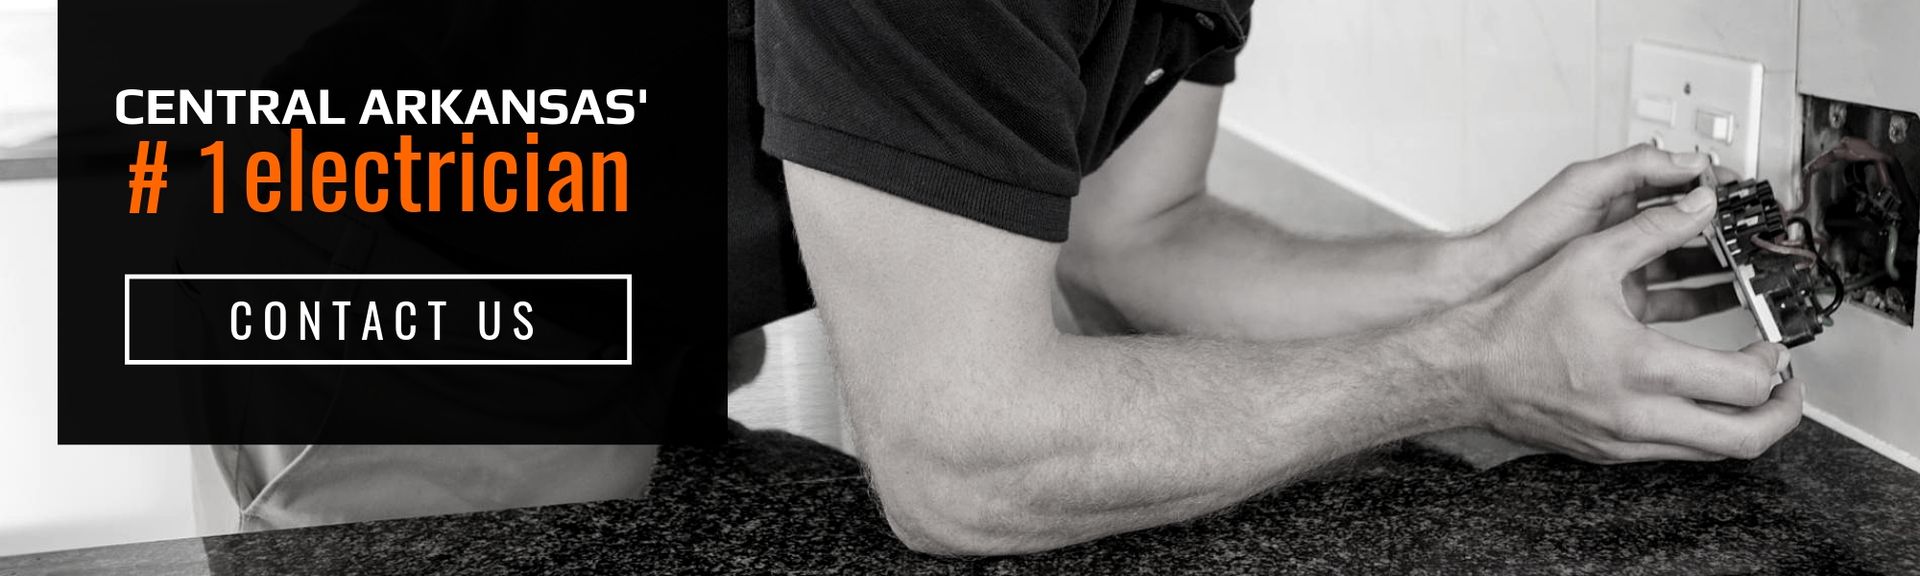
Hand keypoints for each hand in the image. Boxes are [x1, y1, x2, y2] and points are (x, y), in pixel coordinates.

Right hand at [1449, 185, 1803, 462]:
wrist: (1464, 368)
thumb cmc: (1514, 322)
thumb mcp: (1587, 259)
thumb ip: (1651, 230)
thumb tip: (1697, 209)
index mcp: (1642, 366)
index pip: (1744, 382)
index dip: (1773, 363)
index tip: (1771, 346)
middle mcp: (1638, 414)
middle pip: (1744, 439)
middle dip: (1780, 413)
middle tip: (1785, 389)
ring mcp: (1622, 441)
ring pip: (1711, 454)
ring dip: (1742, 427)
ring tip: (1747, 398)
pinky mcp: (1605, 452)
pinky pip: (1673, 453)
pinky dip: (1697, 431)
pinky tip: (1689, 402)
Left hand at [1480, 144, 1741, 322]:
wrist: (1494, 287)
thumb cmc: (1526, 236)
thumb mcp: (1581, 185)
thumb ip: (1634, 167)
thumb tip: (1688, 160)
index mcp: (1621, 197)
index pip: (1683, 185)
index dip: (1716, 186)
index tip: (1744, 193)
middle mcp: (1628, 232)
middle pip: (1693, 226)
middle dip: (1728, 228)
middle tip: (1758, 232)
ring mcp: (1628, 268)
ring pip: (1691, 263)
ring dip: (1725, 263)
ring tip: (1754, 265)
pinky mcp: (1625, 302)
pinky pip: (1678, 299)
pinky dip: (1707, 297)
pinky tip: (1729, 298)